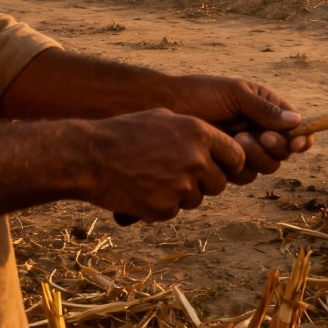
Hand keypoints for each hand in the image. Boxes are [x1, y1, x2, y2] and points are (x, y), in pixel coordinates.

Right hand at [82, 109, 248, 221]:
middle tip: (181, 174)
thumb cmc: (127, 132)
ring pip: (198, 198)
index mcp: (201, 134)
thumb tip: (217, 142)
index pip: (237, 157)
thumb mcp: (166, 117)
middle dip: (206, 182)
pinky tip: (144, 189)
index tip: (219, 165)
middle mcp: (196, 161)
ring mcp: (181, 187)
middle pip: (220, 183)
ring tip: (157, 177)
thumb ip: (196, 131)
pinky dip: (163, 205)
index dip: (229, 163)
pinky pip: (175, 210)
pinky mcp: (164, 209)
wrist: (91, 157)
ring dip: (183, 193)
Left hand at [164, 76, 312, 182]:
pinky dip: (238, 167)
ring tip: (237, 139)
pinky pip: (244, 175)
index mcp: (266, 108)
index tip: (297, 142)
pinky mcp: (227, 165)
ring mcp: (244, 149)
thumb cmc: (201, 94)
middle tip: (258, 136)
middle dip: (275, 147)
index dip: (301, 138)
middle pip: (283, 151)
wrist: (166, 108)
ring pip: (266, 166)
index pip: (295, 127)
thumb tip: (298, 121)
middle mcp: (259, 130)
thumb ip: (265, 110)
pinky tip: (222, 152)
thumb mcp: (236, 95)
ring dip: (257, 156)